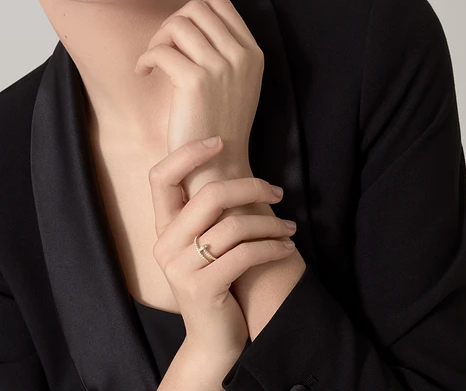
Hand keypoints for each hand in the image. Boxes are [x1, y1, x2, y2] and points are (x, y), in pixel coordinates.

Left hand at [134, 0, 263, 186]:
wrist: (220, 165)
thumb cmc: (220, 125)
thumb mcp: (235, 82)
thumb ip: (223, 50)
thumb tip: (188, 21)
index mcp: (252, 53)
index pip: (220, 4)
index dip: (193, 14)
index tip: (181, 38)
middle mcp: (241, 56)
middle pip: (196, 9)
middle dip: (172, 24)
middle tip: (163, 49)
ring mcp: (221, 67)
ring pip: (177, 24)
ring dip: (157, 40)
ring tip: (153, 63)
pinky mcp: (197, 82)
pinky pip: (161, 51)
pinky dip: (145, 59)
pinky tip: (144, 74)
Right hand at [149, 136, 297, 356]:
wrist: (213, 339)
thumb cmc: (217, 280)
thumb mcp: (205, 244)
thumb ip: (210, 214)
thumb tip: (242, 175)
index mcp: (164, 227)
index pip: (160, 177)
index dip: (187, 153)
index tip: (219, 142)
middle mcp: (165, 244)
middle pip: (210, 195)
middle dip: (252, 187)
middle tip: (278, 191)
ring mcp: (180, 268)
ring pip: (234, 225)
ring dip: (271, 223)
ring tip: (289, 228)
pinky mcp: (202, 288)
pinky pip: (245, 254)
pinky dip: (272, 246)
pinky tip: (286, 247)